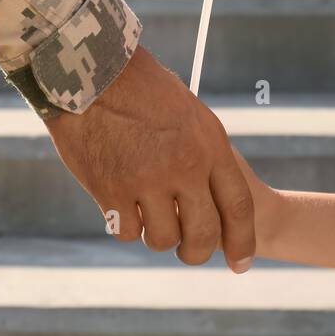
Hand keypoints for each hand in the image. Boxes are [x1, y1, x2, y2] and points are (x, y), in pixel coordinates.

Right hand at [44, 46, 254, 271]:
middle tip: (188, 252)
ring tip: (149, 217)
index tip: (240, 264)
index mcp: (209, 145)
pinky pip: (127, 231)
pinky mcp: (111, 190)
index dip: (242, 242)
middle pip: (203, 234)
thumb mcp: (189, 114)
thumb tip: (212, 196)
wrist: (92, 70)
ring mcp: (147, 180)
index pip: (238, 207)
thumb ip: (204, 154)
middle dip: (197, 252)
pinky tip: (121, 205)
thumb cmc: (142, 87)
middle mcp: (184, 167)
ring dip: (157, 236)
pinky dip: (125, 225)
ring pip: (162, 239)